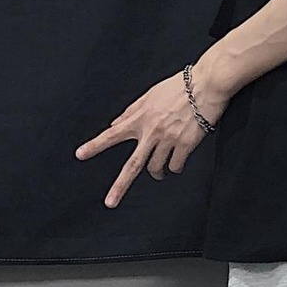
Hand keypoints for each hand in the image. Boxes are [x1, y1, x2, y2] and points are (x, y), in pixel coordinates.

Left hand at [76, 55, 229, 205]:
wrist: (206, 84)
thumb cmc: (180, 87)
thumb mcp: (150, 95)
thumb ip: (131, 111)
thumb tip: (114, 124)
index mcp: (139, 118)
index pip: (111, 135)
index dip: (95, 146)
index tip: (80, 155)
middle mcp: (151, 132)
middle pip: (132, 165)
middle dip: (119, 186)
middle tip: (109, 202)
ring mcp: (168, 140)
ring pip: (156, 169)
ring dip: (157, 173)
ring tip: (161, 171)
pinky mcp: (186, 145)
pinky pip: (175, 166)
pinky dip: (175, 167)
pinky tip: (178, 160)